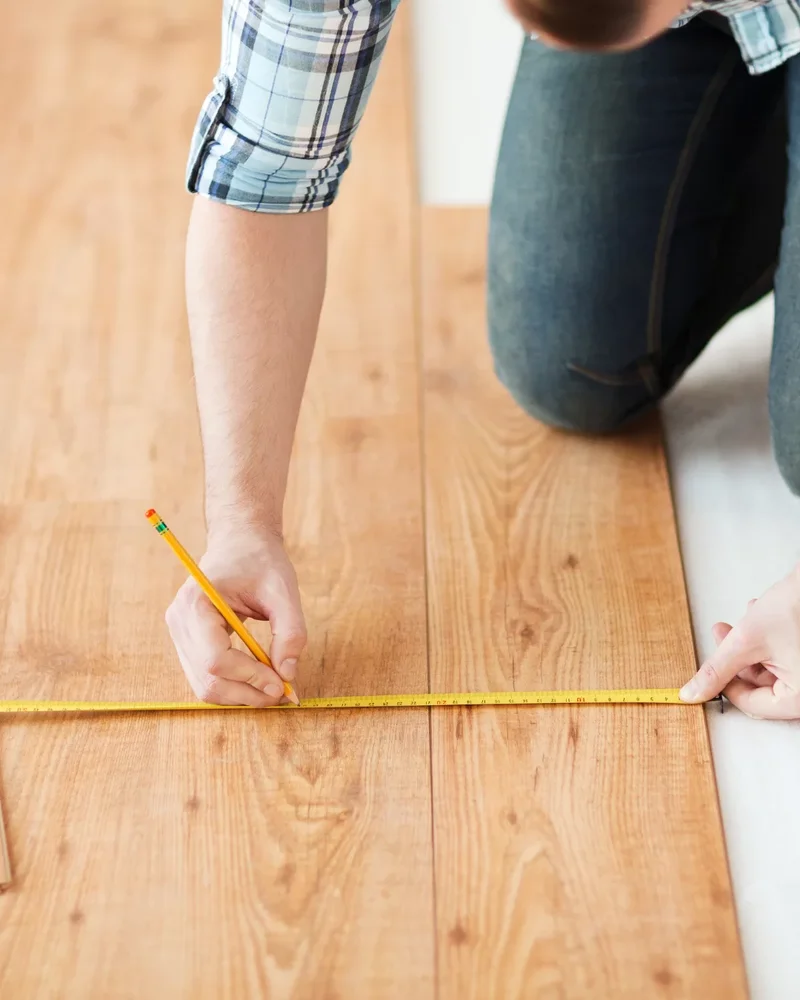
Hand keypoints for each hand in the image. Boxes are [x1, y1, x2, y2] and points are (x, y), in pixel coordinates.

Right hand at [165, 527, 306, 705]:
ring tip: (275, 687)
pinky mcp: (189, 643)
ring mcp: (180, 634)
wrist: (241, 543)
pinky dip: (235, 686)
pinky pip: (207, 678)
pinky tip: (261, 679)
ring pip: (206, 686)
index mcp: (196, 603)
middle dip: (247, 693)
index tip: (282, 684)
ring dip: (242, 695)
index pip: (215, 659)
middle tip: (284, 693)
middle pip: (208, 679)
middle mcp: (179, 622)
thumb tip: (288, 675)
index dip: (250, 677)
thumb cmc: (261, 560)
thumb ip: (290, 632)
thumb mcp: (284, 590)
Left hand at [679, 563, 799, 719]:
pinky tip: (759, 618)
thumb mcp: (746, 641)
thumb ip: (717, 670)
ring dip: (748, 646)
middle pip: (759, 686)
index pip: (752, 704)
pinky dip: (765, 642)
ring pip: (767, 669)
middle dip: (737, 658)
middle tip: (722, 636)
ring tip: (742, 622)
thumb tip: (694, 692)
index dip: (725, 686)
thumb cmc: (796, 607)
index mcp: (799, 698)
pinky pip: (780, 659)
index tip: (710, 671)